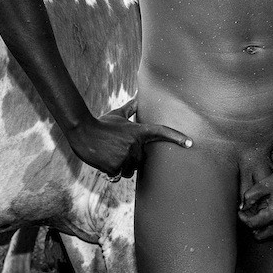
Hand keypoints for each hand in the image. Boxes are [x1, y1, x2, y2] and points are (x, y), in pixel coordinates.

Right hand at [67, 100, 190, 179]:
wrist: (82, 131)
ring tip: (109, 155)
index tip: (190, 143)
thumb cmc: (101, 123)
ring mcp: (126, 156)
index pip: (161, 132)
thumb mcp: (117, 114)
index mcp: (138, 131)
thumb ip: (130, 109)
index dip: (176, 137)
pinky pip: (118, 175)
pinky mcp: (116, 166)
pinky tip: (104, 160)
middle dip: (129, 160)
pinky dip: (110, 171)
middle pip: (140, 161)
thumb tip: (138, 97)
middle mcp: (135, 144)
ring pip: (130, 170)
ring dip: (121, 167)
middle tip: (115, 150)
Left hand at [238, 156, 272, 242]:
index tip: (241, 213)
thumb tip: (243, 206)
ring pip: (272, 238)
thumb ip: (250, 195)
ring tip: (261, 221)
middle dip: (252, 227)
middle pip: (261, 236)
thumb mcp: (265, 184)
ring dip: (264, 232)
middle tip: (250, 217)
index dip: (243, 219)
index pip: (252, 224)